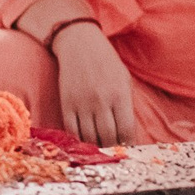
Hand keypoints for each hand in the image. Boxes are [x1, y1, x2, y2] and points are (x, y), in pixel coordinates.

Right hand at [53, 21, 139, 146]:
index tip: (127, 148)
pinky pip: (72, 130)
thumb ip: (126, 104)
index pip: (126, 130)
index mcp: (120, 94)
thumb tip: (127, 131)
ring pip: (90, 137)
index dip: (127, 143)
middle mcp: (101, 101)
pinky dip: (79, 139)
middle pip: (108, 137)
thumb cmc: (106, 62)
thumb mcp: (123, 79)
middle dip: (112, 147)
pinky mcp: (67, 104)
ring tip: (100, 146)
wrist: (79, 44)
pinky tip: (84, 139)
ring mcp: (82, 103)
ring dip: (96, 145)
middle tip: (113, 150)